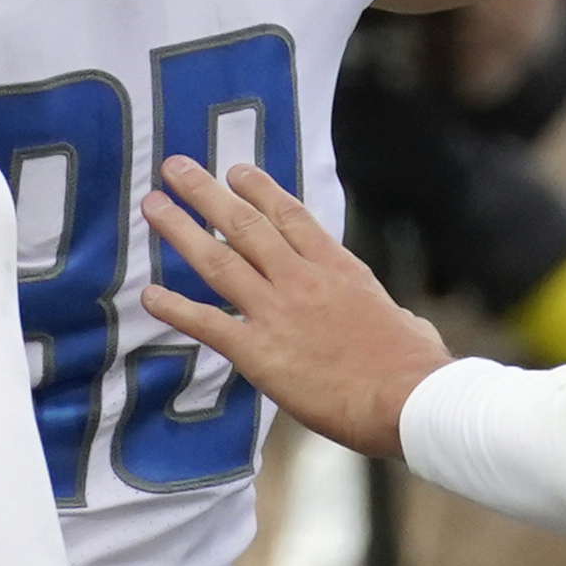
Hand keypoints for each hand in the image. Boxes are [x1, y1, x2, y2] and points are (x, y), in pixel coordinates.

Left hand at [139, 157, 454, 457]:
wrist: (407, 397)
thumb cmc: (416, 367)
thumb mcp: (409, 325)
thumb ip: (397, 318)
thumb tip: (409, 327)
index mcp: (338, 268)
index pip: (291, 216)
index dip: (259, 190)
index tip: (236, 171)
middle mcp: (302, 279)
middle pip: (244, 224)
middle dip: (205, 193)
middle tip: (176, 168)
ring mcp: (278, 312)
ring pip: (218, 260)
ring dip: (181, 230)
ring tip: (153, 205)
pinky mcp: (259, 352)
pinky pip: (207, 323)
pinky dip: (175, 308)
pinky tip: (149, 295)